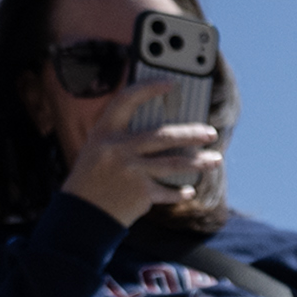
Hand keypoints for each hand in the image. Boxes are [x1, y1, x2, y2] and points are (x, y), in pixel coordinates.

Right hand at [59, 82, 222, 225]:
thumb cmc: (93, 176)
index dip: (148, 88)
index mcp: (104, 132)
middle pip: (163, 135)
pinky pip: (169, 190)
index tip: (170, 83)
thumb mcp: (98, 149)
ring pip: (175, 163)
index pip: (126, 100)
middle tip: (211, 132)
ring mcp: (130, 171)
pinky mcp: (141, 194)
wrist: (82, 214)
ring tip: (215, 160)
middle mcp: (117, 148)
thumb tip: (165, 128)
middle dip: (192, 134)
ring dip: (199, 163)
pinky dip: (181, 192)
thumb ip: (122, 136)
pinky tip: (189, 190)